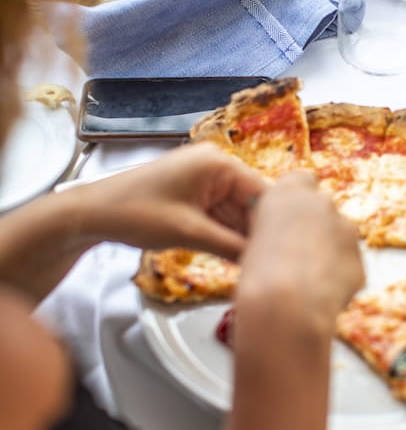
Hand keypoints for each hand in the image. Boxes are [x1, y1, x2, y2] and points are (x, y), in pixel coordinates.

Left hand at [78, 142, 265, 259]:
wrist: (92, 213)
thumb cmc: (135, 213)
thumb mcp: (188, 232)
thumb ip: (231, 246)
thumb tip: (264, 261)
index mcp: (218, 163)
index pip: (263, 193)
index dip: (277, 224)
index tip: (288, 254)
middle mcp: (216, 165)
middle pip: (252, 203)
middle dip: (258, 233)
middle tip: (273, 266)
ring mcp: (205, 179)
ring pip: (237, 213)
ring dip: (243, 237)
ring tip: (258, 266)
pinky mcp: (195, 194)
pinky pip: (221, 215)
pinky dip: (227, 235)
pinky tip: (238, 258)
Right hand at [236, 170, 364, 338]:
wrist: (286, 304)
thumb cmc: (258, 274)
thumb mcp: (253, 238)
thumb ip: (273, 226)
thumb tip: (280, 234)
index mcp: (289, 191)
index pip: (300, 180)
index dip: (295, 202)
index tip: (287, 220)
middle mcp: (322, 202)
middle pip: (322, 209)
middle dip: (315, 228)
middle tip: (295, 256)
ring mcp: (346, 228)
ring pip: (339, 237)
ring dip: (328, 252)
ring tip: (304, 281)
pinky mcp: (360, 258)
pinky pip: (348, 264)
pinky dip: (337, 276)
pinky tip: (319, 294)